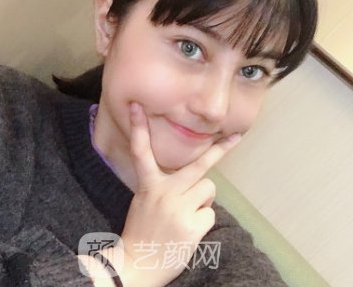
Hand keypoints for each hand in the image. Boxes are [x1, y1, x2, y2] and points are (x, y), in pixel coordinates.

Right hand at [115, 102, 240, 286]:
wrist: (136, 265)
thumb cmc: (141, 230)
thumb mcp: (144, 201)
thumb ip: (162, 185)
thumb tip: (191, 177)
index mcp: (148, 185)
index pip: (141, 151)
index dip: (139, 128)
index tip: (137, 107)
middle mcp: (164, 192)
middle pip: (198, 166)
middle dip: (219, 151)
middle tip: (237, 137)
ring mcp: (179, 208)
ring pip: (209, 189)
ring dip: (202, 200)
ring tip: (187, 214)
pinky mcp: (192, 225)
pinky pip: (210, 214)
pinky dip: (202, 221)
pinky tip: (188, 230)